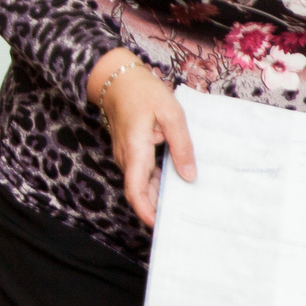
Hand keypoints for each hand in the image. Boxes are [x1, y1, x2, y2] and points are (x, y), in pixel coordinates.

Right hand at [89, 50, 193, 228]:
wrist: (117, 79)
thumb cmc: (144, 92)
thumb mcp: (171, 114)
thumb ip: (181, 146)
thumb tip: (188, 176)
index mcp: (135, 151)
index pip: (135, 191)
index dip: (146, 212)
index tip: (160, 227)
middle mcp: (127, 158)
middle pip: (139, 192)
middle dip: (157, 209)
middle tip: (183, 220)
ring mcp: (127, 155)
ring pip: (141, 183)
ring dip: (158, 196)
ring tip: (184, 204)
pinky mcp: (131, 151)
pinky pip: (142, 173)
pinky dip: (156, 182)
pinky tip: (175, 181)